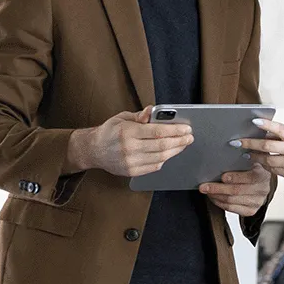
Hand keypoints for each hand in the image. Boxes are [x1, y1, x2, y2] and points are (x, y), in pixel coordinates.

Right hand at [68, 106, 192, 176]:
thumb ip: (140, 115)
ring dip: (175, 151)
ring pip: (161, 157)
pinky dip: (164, 159)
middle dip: (180, 141)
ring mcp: (131, 162)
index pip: (158, 131)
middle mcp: (129, 148)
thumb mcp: (123, 117)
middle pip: (162, 146)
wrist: (94, 150)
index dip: (176, 130)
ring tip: (183, 144)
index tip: (187, 129)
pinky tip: (169, 153)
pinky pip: (154, 166)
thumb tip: (153, 111)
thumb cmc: (110, 131)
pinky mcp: (132, 172)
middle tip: (189, 137)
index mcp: (128, 132)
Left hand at [199, 164, 272, 216]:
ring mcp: (257, 202)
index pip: (251, 177)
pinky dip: (219, 203)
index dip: (236, 177)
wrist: (260, 184)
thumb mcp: (251, 161)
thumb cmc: (251, 169)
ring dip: (216, 196)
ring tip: (206, 191)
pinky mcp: (251, 211)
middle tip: (204, 186)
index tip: (222, 177)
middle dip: (218, 188)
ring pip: (231, 201)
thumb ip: (243, 157)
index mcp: (263, 175)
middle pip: (237, 191)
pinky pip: (231, 208)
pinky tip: (213, 197)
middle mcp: (263, 190)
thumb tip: (228, 149)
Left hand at [237, 118, 283, 184]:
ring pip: (268, 160)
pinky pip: (274, 170)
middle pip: (268, 146)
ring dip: (255, 157)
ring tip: (246, 153)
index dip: (266, 125)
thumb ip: (282, 136)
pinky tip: (259, 162)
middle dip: (250, 144)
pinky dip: (264, 166)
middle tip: (237, 142)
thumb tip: (261, 132)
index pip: (280, 128)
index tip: (253, 121)